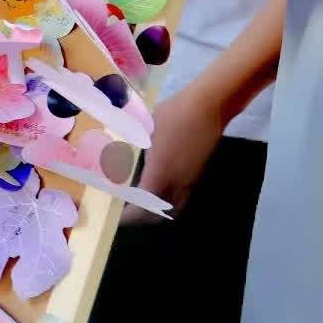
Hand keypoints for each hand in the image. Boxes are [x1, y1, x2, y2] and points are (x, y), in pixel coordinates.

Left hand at [125, 87, 226, 223]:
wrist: (208, 105)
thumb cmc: (173, 114)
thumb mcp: (144, 129)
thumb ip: (130, 146)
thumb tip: (114, 154)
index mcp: (161, 174)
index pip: (144, 206)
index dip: (130, 215)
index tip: (117, 216)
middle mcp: (178, 182)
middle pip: (162, 213)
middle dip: (144, 217)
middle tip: (128, 210)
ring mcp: (191, 178)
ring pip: (175, 205)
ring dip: (158, 208)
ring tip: (141, 200)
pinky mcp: (198, 172)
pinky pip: (183, 194)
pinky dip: (169, 197)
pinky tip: (158, 185)